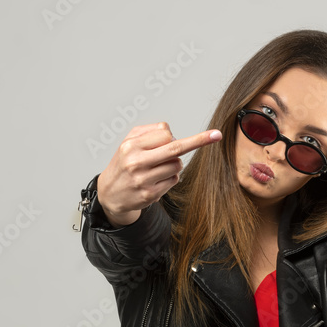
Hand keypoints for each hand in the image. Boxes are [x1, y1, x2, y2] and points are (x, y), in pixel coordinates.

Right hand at [97, 122, 221, 225]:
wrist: (109, 194)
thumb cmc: (123, 163)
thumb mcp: (128, 142)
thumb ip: (149, 132)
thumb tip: (170, 131)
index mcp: (131, 146)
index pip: (165, 135)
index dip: (173, 136)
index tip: (197, 133)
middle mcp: (136, 162)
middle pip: (175, 148)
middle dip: (198, 141)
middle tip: (216, 135)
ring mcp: (144, 180)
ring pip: (177, 165)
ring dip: (174, 164)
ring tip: (158, 167)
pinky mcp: (150, 194)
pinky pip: (173, 180)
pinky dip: (170, 177)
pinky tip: (157, 179)